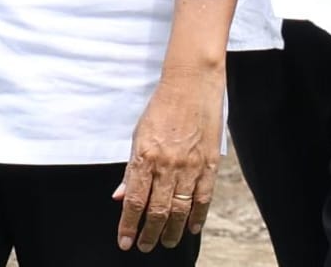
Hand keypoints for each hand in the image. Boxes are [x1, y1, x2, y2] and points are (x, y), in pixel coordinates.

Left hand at [114, 66, 222, 252]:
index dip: (128, 225)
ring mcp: (191, 166)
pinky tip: (191, 228)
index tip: (125, 241)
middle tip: (144, 246)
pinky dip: (198, 217)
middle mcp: (168, 165)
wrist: (191, 85)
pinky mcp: (210, 164)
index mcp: (146, 157)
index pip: (135, 201)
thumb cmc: (161, 108)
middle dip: (149, 234)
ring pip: (180, 210)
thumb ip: (131, 169)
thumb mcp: (138, 135)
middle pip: (157, 211)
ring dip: (171, 230)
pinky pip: (204, 198)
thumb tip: (120, 197)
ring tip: (165, 242)